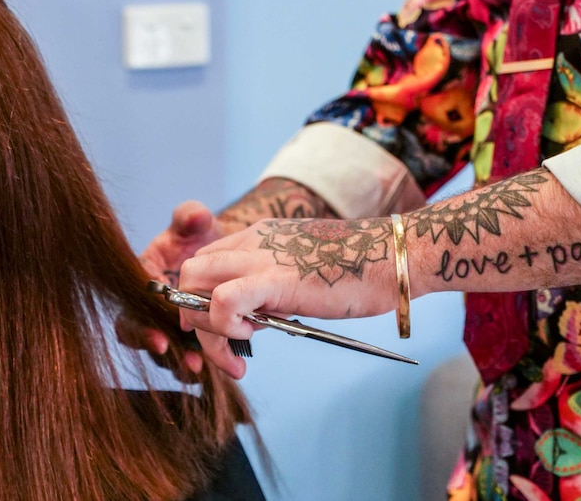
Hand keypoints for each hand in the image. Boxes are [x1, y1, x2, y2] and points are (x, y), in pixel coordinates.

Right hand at [118, 200, 227, 373]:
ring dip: (182, 364)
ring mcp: (169, 324)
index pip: (133, 307)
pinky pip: (189, 357)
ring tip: (200, 369)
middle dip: (161, 351)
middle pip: (143, 336)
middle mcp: (150, 306)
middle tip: (183, 358)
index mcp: (143, 279)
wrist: (222, 253)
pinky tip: (224, 370)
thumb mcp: (194, 224)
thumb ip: (190, 217)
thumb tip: (196, 214)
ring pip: (166, 352)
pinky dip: (204, 366)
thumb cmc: (199, 238)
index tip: (162, 336)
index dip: (142, 325)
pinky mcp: (189, 337)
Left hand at [179, 217, 398, 377]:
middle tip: (223, 342)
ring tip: (241, 342)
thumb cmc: (356, 270)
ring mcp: (260, 259)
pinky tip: (250, 334)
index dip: (203, 299)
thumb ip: (272, 289)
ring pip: (194, 286)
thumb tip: (256, 316)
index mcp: (257, 237)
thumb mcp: (300, 274)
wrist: (390, 257)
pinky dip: (224, 325)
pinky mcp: (274, 280)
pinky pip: (223, 301)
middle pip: (189, 275)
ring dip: (206, 324)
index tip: (225, 327)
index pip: (205, 264)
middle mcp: (251, 242)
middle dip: (194, 315)